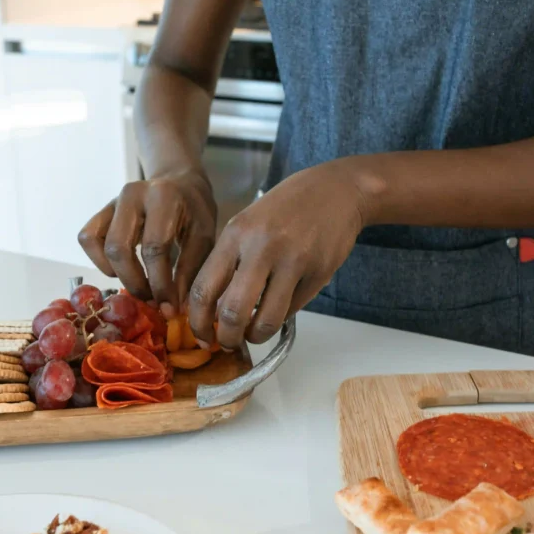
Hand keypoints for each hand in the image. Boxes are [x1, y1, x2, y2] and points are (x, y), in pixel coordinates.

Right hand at [78, 168, 217, 316]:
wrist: (180, 182)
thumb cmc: (194, 211)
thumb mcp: (203, 237)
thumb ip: (189, 270)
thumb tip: (173, 308)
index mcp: (163, 197)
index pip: (154, 248)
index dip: (160, 284)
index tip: (169, 308)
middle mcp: (132, 194)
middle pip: (119, 248)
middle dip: (135, 282)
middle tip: (152, 300)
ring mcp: (113, 200)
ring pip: (98, 244)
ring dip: (115, 273)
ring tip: (139, 285)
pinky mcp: (102, 210)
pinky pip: (88, 238)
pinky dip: (99, 260)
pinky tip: (121, 269)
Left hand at [188, 159, 366, 347]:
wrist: (336, 190)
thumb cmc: (284, 209)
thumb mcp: (247, 224)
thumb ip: (229, 261)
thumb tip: (211, 309)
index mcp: (235, 234)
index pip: (204, 288)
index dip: (198, 322)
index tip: (201, 335)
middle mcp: (261, 247)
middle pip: (232, 311)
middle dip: (227, 338)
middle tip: (228, 343)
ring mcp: (293, 261)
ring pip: (266, 320)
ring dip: (256, 336)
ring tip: (255, 333)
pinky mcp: (318, 273)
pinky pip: (292, 310)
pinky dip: (281, 317)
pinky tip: (280, 305)